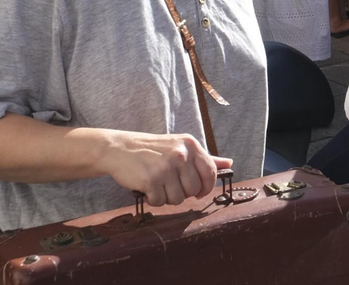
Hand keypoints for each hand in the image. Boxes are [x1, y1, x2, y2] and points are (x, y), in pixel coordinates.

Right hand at [98, 131, 230, 206]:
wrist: (119, 149)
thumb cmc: (152, 150)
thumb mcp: (180, 147)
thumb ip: (205, 158)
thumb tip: (229, 163)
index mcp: (191, 145)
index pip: (210, 173)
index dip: (206, 187)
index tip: (198, 191)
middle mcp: (181, 155)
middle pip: (194, 190)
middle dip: (182, 192)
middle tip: (169, 183)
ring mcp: (166, 167)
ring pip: (178, 199)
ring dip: (167, 196)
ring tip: (157, 183)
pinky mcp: (151, 180)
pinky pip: (160, 202)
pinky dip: (153, 199)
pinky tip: (147, 187)